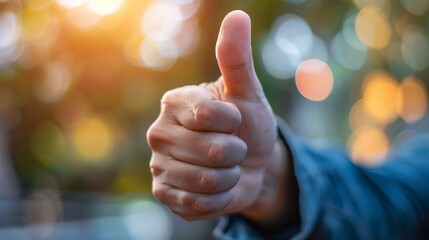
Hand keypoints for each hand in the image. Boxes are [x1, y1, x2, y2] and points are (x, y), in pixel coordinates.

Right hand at [147, 10, 285, 220]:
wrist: (251, 165)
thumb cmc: (247, 125)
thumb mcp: (246, 92)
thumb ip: (237, 58)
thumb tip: (237, 16)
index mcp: (174, 103)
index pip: (211, 116)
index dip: (236, 122)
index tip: (235, 120)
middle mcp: (159, 132)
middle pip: (213, 152)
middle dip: (237, 152)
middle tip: (232, 147)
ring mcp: (159, 166)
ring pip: (207, 181)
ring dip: (230, 176)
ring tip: (226, 167)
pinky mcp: (165, 194)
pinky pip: (199, 204)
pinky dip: (220, 198)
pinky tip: (217, 186)